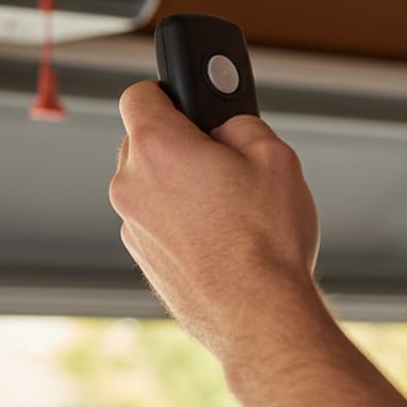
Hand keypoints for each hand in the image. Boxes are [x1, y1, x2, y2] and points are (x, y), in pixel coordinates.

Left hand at [110, 81, 320, 356]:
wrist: (260, 316)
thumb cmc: (266, 239)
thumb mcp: (275, 155)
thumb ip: (240, 123)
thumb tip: (225, 124)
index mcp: (157, 147)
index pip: (139, 93)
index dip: (168, 90)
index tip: (192, 98)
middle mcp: (131, 184)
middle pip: (144, 139)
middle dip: (181, 138)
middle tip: (224, 151)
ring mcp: (132, 226)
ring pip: (150, 182)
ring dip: (180, 181)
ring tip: (230, 200)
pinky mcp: (143, 259)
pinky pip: (156, 219)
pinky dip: (179, 217)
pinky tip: (222, 233)